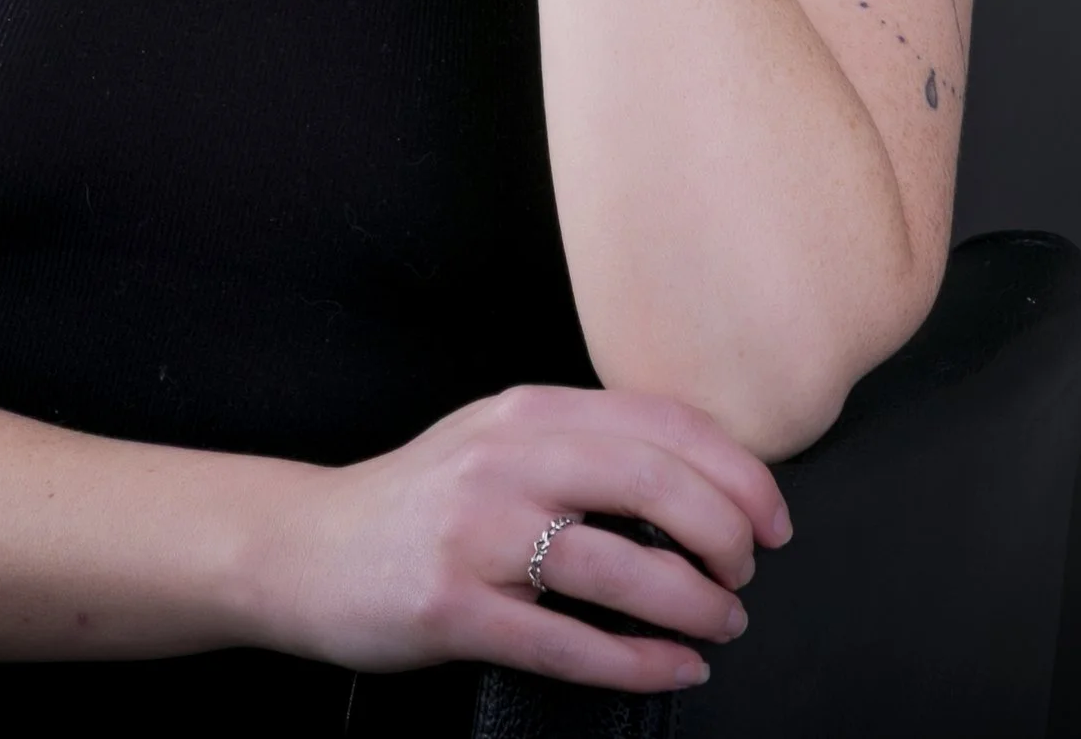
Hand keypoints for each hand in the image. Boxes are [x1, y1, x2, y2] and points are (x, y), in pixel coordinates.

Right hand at [262, 382, 788, 691]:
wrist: (308, 547)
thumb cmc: (421, 500)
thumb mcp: (500, 440)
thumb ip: (583, 442)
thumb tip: (697, 476)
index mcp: (529, 412)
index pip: (662, 423)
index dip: (738, 471)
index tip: (773, 516)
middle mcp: (508, 459)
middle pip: (655, 482)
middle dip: (727, 533)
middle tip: (747, 571)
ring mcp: (477, 533)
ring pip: (619, 566)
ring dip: (693, 604)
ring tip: (720, 622)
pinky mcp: (453, 608)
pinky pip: (568, 641)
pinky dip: (637, 661)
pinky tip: (673, 669)